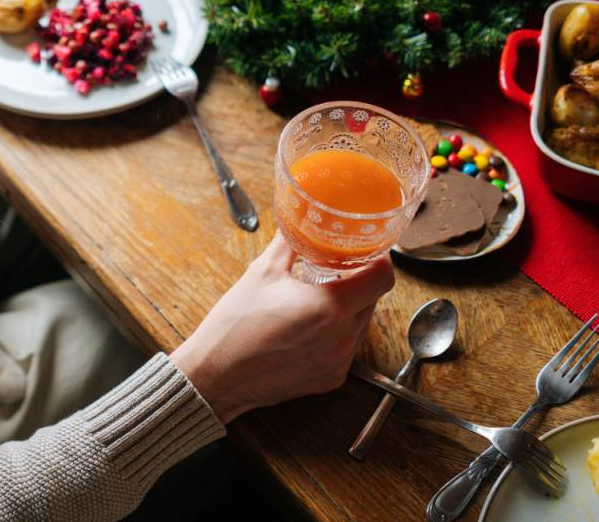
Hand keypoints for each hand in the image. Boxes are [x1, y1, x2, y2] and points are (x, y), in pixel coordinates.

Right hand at [171, 235, 394, 422]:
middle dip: (357, 283)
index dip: (378, 261)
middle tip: (332, 272)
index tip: (365, 253)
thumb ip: (289, 242)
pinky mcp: (330, 379)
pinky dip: (335, 335)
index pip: (382, 278)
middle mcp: (342, 337)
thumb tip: (299, 220)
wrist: (215, 376)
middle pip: (372, 300)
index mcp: (329, 306)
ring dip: (347, 309)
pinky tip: (306, 329)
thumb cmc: (234, 326)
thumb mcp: (261, 272)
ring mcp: (338, 362)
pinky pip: (346, 348)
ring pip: (360, 324)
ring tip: (314, 301)